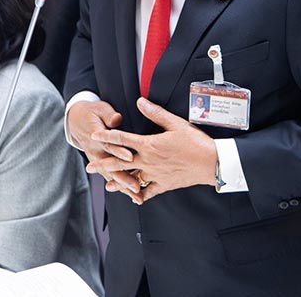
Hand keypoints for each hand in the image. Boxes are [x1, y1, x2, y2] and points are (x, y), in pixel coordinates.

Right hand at [68, 100, 142, 201]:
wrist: (75, 121)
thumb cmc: (91, 113)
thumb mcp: (99, 109)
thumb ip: (109, 115)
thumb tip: (117, 119)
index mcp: (97, 135)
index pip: (109, 145)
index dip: (119, 151)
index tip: (130, 157)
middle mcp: (96, 151)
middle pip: (110, 166)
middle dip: (123, 177)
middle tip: (136, 186)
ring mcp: (97, 160)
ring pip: (111, 176)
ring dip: (123, 187)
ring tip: (137, 196)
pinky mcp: (100, 165)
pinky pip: (110, 177)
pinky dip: (120, 187)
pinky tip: (132, 195)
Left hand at [86, 97, 217, 202]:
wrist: (211, 163)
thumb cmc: (195, 142)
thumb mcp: (176, 123)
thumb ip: (155, 113)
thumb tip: (140, 102)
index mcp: (149, 145)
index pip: (122, 139)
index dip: (107, 136)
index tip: (94, 136)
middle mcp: (148, 161)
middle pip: (120, 163)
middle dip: (103, 164)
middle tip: (90, 166)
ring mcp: (155, 175)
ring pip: (132, 179)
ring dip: (118, 182)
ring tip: (107, 185)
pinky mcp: (164, 184)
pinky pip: (149, 191)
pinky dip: (140, 194)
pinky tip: (135, 197)